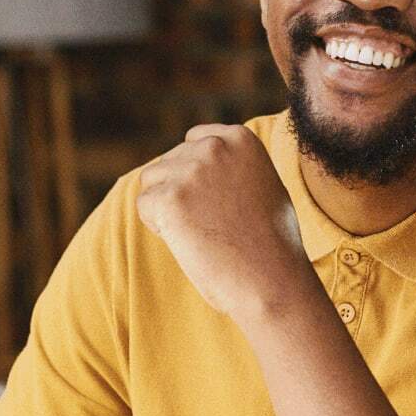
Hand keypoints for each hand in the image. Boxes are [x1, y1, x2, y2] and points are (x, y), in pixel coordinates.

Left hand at [135, 125, 318, 319]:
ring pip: (152, 181)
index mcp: (240, 138)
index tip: (219, 202)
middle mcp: (214, 146)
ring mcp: (190, 170)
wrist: (271, 278)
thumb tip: (200, 163)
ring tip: (201, 232)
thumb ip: (233, 165)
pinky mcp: (169, 198)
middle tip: (213, 224)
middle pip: (170, 161)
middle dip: (182, 192)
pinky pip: (145, 205)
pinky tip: (190, 241)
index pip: (194, 140)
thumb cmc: (270, 242)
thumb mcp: (262, 184)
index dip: (198, 175)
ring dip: (167, 207)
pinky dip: (160, 227)